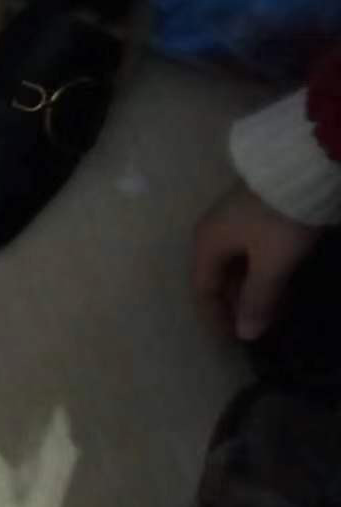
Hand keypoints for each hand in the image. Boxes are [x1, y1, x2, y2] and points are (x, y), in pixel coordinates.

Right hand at [191, 181, 323, 340]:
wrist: (303, 166)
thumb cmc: (280, 220)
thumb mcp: (272, 263)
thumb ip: (258, 300)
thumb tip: (246, 335)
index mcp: (206, 244)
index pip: (203, 290)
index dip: (217, 317)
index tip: (234, 340)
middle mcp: (211, 232)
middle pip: (217, 277)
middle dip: (235, 304)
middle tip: (258, 325)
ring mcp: (232, 219)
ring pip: (235, 264)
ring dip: (250, 288)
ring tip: (273, 307)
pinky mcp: (253, 211)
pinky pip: (247, 250)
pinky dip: (258, 270)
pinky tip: (277, 280)